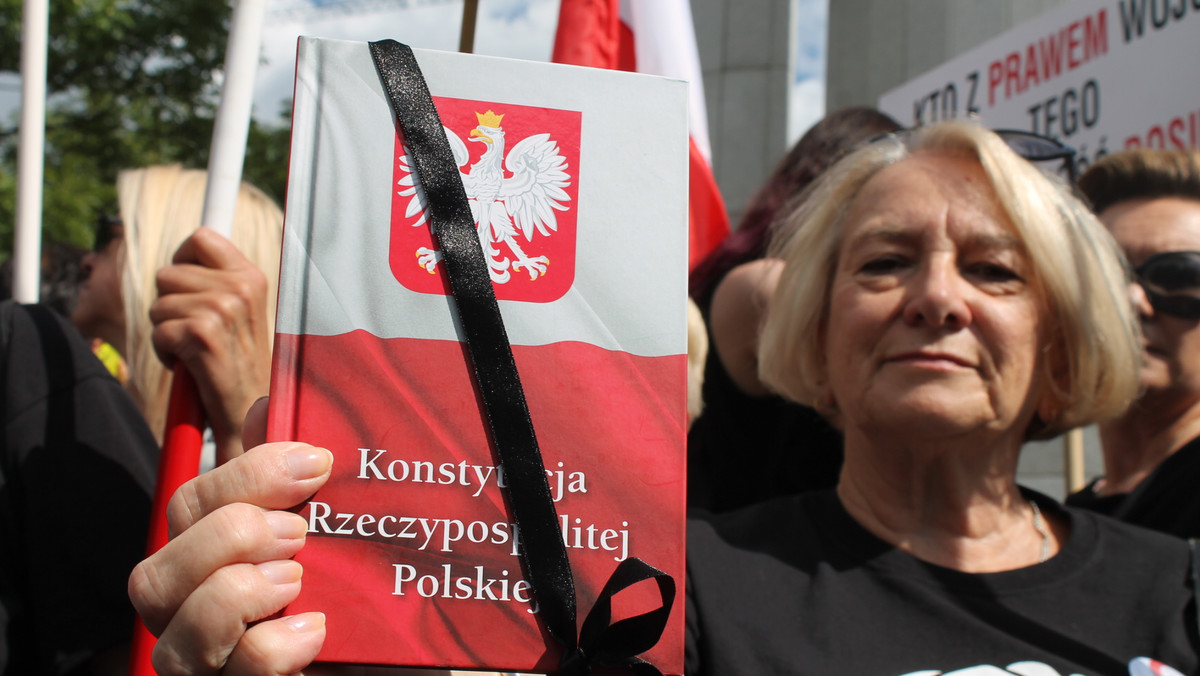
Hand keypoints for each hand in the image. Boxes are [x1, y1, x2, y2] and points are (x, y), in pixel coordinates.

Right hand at [129, 399, 331, 673]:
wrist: (379, 660)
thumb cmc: (346, 596)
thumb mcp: (328, 528)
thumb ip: (291, 474)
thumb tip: (269, 404)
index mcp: (207, 564)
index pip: (188, 507)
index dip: (245, 475)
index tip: (315, 463)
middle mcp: (188, 619)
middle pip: (154, 575)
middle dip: (230, 536)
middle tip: (300, 532)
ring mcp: (205, 666)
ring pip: (173, 634)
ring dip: (238, 591)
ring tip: (297, 580)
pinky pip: (237, 670)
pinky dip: (273, 647)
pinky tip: (313, 631)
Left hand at [150, 227, 272, 462]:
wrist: (252, 415)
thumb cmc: (240, 365)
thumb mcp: (240, 313)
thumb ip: (218, 280)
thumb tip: (188, 248)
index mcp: (252, 276)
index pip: (201, 237)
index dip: (182, 260)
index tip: (187, 288)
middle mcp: (241, 287)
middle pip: (169, 272)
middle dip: (170, 304)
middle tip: (195, 332)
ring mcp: (224, 309)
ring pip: (159, 304)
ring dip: (166, 331)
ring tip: (195, 350)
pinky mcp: (203, 335)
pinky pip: (159, 330)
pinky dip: (165, 353)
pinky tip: (190, 366)